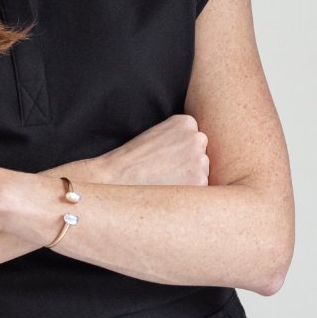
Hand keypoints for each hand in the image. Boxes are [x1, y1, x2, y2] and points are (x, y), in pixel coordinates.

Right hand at [60, 114, 208, 189]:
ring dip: (190, 182)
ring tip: (163, 182)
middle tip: (162, 173)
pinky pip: (202, 191)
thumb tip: (202, 153)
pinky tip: (168, 192)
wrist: (113, 179)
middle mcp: (198, 137)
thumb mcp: (157, 136)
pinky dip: (187, 195)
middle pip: (203, 157)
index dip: (180, 155)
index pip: (196, 141)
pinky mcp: (200, 182)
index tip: (163, 160)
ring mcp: (201, 159)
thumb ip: (181, 139)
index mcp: (186, 122)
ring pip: (203, 174)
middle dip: (188, 167)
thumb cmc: (132, 161)